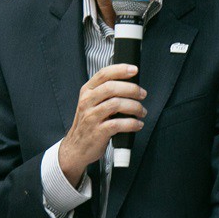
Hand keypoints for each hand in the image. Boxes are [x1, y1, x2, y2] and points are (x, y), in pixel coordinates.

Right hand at [58, 63, 146, 184]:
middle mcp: (87, 102)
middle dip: (131, 89)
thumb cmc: (89, 124)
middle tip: (142, 94)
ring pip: (116, 104)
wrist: (76, 148)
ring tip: (141, 111)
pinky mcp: (98, 132)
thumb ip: (106, 93)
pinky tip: (137, 124)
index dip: (120, 70)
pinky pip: (118, 124)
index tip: (134, 70)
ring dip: (134, 107)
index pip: (103, 74)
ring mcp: (91, 117)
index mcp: (87, 91)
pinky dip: (132, 123)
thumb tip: (130, 84)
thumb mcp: (92, 104)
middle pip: (111, 87)